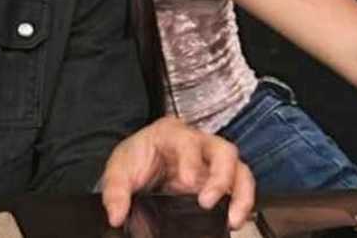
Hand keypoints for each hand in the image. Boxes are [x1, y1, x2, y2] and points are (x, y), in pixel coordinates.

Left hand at [100, 115, 255, 229]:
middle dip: (221, 177)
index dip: (191, 161)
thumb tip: (116, 215)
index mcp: (173, 133)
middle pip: (224, 151)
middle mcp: (199, 144)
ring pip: (240, 169)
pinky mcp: (219, 181)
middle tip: (206, 202)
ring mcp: (213, 162)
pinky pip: (239, 188)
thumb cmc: (136, 159)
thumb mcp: (118, 171)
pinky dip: (240, 204)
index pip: (188, 141)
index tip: (188, 182)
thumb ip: (115, 192)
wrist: (141, 164)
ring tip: (233, 220)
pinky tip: (233, 222)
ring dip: (241, 194)